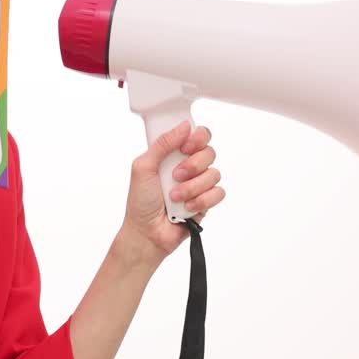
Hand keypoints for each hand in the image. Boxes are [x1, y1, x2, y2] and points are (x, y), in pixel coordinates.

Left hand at [120, 121, 225, 262]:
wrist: (147, 233)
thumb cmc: (140, 202)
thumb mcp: (143, 167)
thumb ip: (162, 144)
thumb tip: (183, 126)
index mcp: (173, 155)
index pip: (197, 135)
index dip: (197, 137)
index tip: (186, 147)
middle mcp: (188, 167)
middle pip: (209, 152)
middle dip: (193, 165)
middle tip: (176, 176)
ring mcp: (199, 184)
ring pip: (214, 174)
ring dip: (192, 187)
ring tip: (175, 198)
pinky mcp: (206, 202)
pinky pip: (218, 193)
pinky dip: (202, 201)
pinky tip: (187, 209)